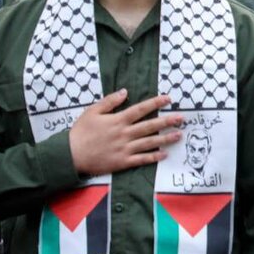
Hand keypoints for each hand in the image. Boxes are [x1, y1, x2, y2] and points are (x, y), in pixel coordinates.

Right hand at [68, 91, 182, 175]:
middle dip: (167, 121)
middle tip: (181, 118)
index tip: (168, 98)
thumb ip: (110, 101)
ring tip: (178, 135)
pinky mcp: (122, 162)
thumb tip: (125, 92)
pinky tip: (164, 154)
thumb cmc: (81, 132)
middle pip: (150, 126)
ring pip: (149, 143)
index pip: (141, 109)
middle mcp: (124, 134)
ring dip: (165, 139)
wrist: (71, 154)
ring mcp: (124, 149)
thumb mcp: (92, 111)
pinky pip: (141, 159)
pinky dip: (153, 157)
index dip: (155, 103)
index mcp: (118, 120)